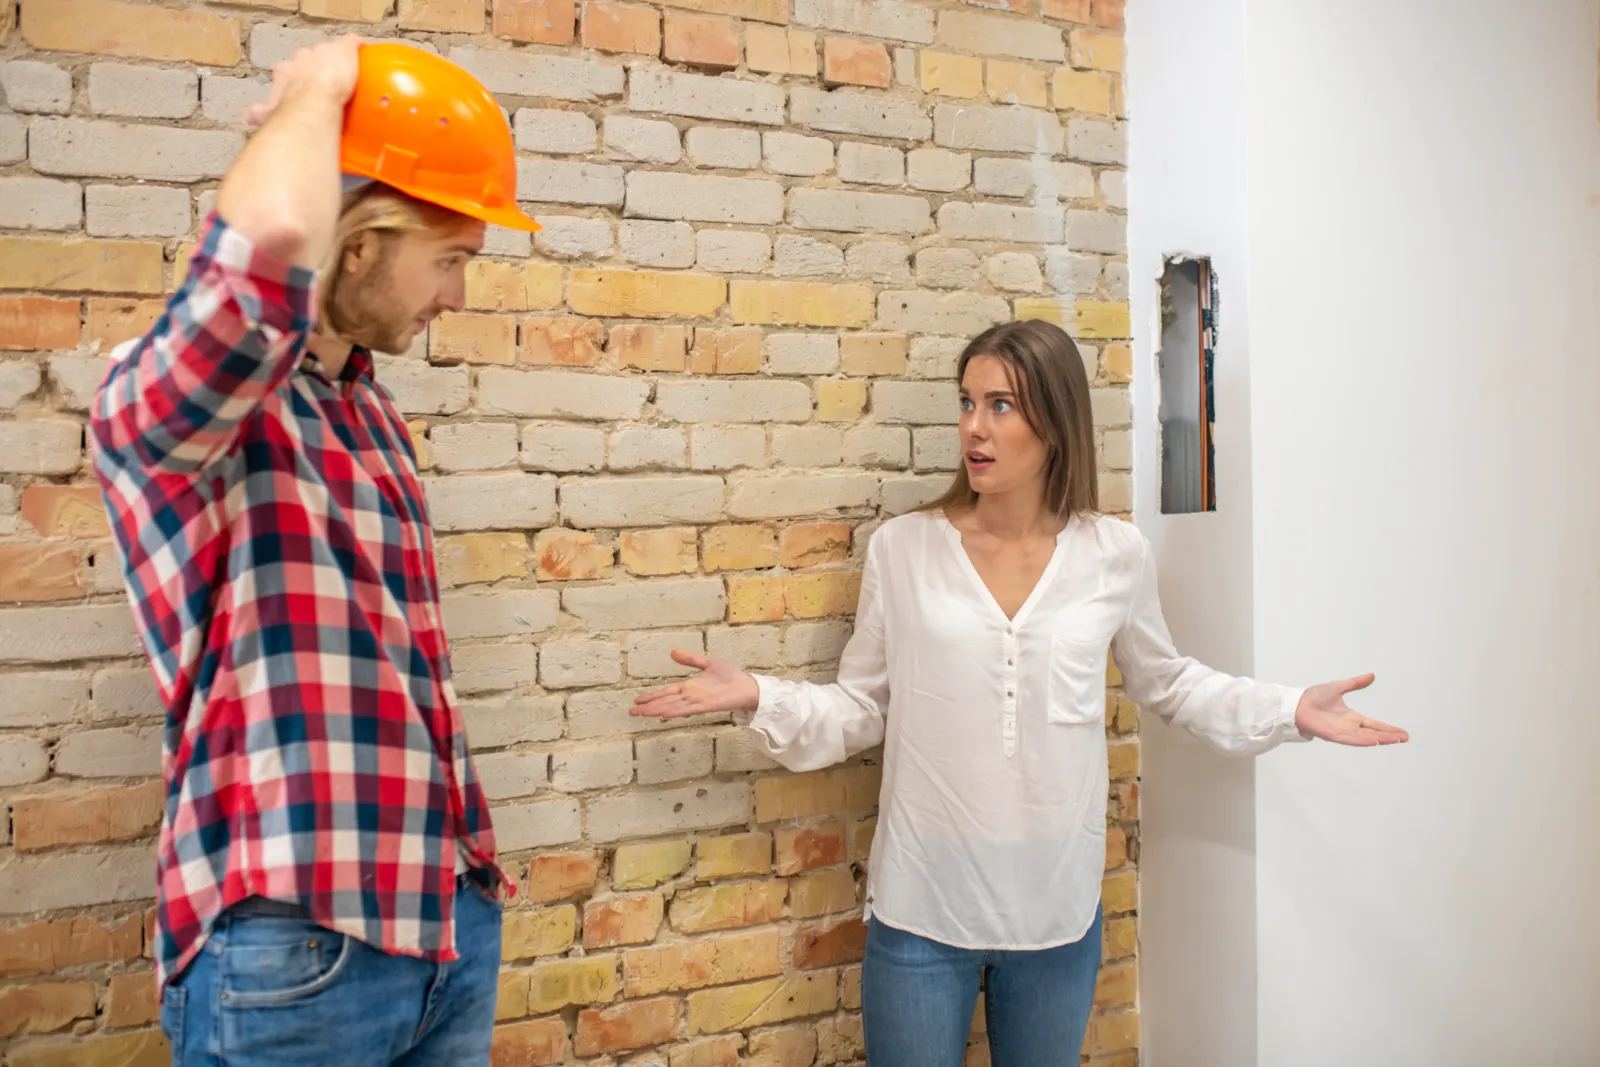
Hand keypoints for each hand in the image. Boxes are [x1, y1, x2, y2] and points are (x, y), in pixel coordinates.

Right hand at [243, 34, 362, 127]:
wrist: (314, 100)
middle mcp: (302, 58)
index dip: (297, 78)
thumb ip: (259, 113)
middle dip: (317, 69)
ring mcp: (323, 52)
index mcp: (286, 70)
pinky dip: (355, 46)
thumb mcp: (270, 113)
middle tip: (328, 84)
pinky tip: (360, 51)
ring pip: (330, 51)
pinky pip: (351, 42)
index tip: (303, 89)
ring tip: (346, 73)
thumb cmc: (293, 108)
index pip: (289, 69)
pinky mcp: (344, 49)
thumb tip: (248, 115)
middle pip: (310, 59)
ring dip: (337, 61)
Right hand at [630, 651, 759, 718]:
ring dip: (656, 710)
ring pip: (672, 706)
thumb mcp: (708, 662)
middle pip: (665, 701)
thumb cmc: (731, 676)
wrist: (746, 685)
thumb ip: (691, 660)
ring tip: (641, 714)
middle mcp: (690, 695)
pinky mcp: (706, 705)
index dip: (652, 696)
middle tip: (631, 711)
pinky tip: (664, 713)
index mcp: (689, 687)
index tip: (637, 700)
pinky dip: (675, 711)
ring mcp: (697, 701)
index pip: (666, 692)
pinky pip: (687, 708)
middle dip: (648, 706)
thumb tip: (673, 653)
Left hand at [1293, 673, 1408, 746]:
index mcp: (1352, 717)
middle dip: (1389, 736)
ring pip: (1365, 737)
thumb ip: (1355, 683)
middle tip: (1405, 738)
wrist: (1297, 702)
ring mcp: (1342, 732)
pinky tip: (1374, 741)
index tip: (1402, 733)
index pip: (1374, 724)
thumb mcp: (1339, 687)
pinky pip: (1351, 739)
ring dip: (1380, 739)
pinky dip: (1363, 740)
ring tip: (1395, 740)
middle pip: (1373, 733)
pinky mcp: (1333, 734)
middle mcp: (1349, 726)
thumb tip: (1371, 675)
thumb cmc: (1313, 697)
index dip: (1388, 728)